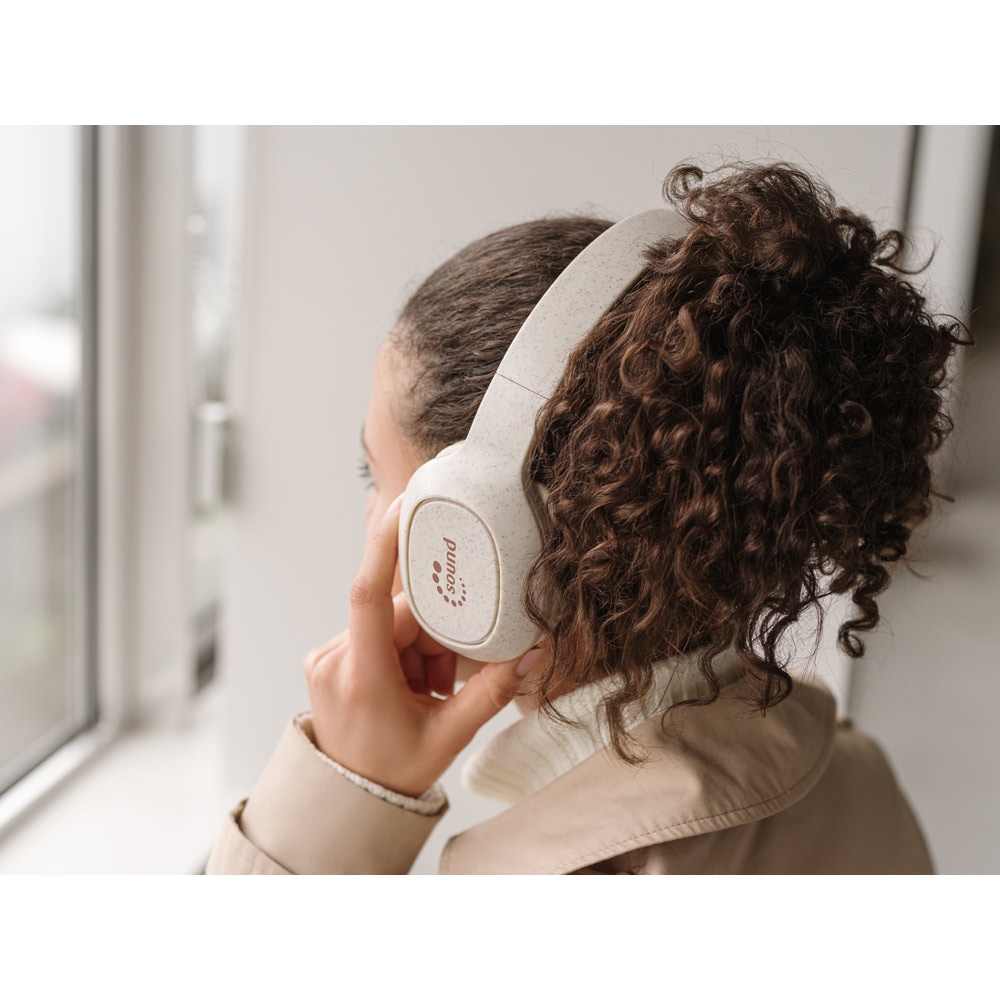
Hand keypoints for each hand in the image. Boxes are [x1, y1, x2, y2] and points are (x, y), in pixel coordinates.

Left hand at [303, 493, 536, 797]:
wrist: (346, 800)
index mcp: (361, 677)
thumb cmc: (393, 773)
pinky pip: (374, 632)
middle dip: (432, 636)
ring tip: (425, 691)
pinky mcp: (327, 656)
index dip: (385, 545)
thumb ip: (491, 691)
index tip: (402, 505)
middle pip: (398, 613)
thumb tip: (531, 652)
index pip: (367, 594)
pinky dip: (400, 651)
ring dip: (417, 647)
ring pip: (389, 622)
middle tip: (444, 681)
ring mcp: (326, 656)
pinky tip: (408, 685)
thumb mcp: (449, 736)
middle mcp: (335, 659)